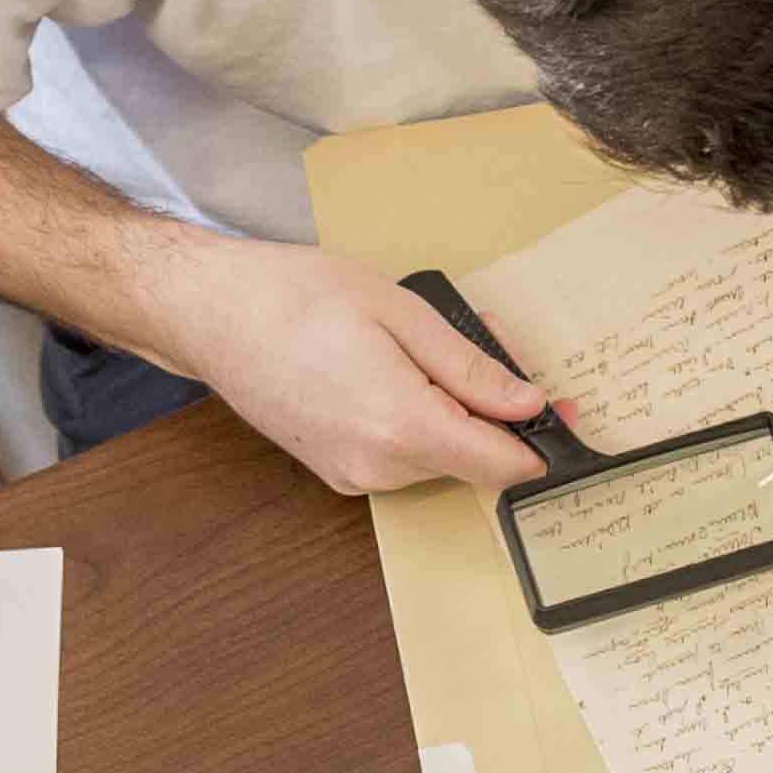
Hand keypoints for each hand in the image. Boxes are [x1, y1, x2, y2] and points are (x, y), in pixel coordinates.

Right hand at [138, 236, 551, 495]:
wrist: (210, 314)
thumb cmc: (297, 297)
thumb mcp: (400, 312)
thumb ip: (469, 367)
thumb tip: (527, 403)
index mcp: (403, 426)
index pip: (501, 465)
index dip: (539, 442)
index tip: (562, 414)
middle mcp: (378, 467)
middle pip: (470, 460)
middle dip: (487, 412)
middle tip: (474, 343)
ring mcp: (351, 476)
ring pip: (435, 459)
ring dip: (445, 414)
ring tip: (411, 350)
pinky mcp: (333, 471)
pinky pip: (398, 457)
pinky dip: (410, 422)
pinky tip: (382, 371)